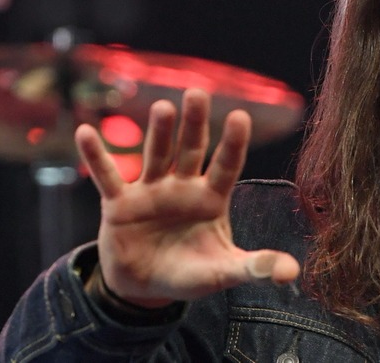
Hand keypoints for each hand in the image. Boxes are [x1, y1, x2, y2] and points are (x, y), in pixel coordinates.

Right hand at [76, 88, 299, 307]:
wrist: (146, 286)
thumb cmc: (191, 272)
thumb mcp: (224, 273)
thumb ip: (255, 267)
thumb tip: (292, 273)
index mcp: (212, 198)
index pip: (227, 165)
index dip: (233, 143)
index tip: (240, 115)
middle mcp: (183, 187)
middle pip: (191, 149)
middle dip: (194, 123)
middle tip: (197, 93)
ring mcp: (151, 191)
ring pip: (155, 156)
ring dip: (158, 133)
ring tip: (163, 108)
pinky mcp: (119, 204)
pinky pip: (108, 176)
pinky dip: (96, 156)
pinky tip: (86, 131)